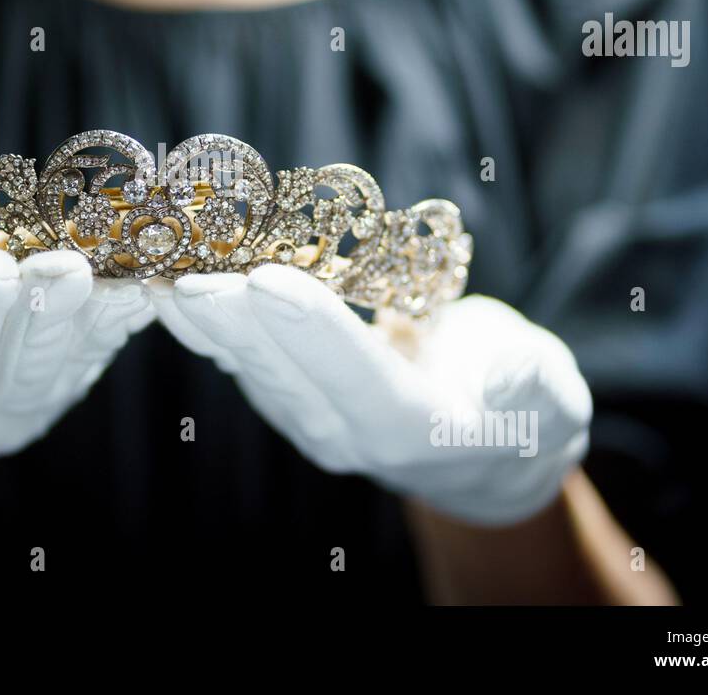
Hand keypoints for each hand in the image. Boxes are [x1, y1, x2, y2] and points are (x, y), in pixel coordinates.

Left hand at [149, 266, 591, 525]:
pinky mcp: (284, 386)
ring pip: (246, 358)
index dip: (314, 331)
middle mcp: (345, 428)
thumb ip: (531, 386)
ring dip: (199, 310)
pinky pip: (239, 345)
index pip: (357, 379)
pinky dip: (204, 307)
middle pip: (280, 368)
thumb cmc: (524, 406)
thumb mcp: (550, 396)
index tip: (269, 283)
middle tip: (181, 264)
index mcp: (415, 428)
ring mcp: (306, 410)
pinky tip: (168, 267)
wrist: (483, 446)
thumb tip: (500, 377)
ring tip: (157, 260)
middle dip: (229, 314)